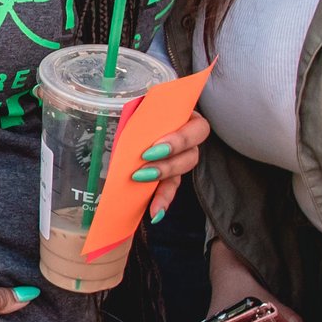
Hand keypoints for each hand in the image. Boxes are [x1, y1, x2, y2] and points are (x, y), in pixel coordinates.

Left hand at [130, 109, 209, 224]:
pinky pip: (171, 187)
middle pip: (192, 153)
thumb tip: (124, 124)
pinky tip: (155, 213)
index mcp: (186, 116)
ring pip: (183, 170)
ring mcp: (181, 156)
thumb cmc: (139, 111)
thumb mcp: (140, 108)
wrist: (130, 119)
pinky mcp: (171, 173)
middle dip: (169, 162)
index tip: (155, 147)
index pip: (197, 128)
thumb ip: (141, 115)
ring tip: (142, 181)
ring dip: (164, 178)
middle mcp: (189, 138)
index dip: (179, 140)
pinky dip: (163, 199)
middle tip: (144, 163)